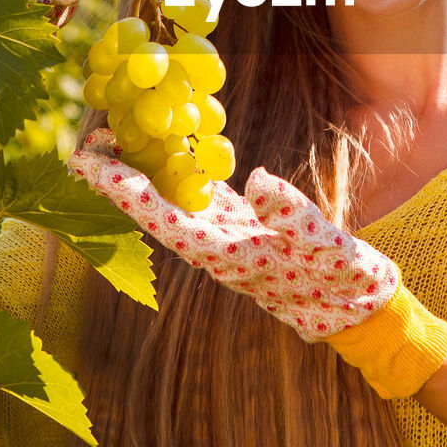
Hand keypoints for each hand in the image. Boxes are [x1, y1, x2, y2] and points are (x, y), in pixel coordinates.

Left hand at [68, 127, 398, 340]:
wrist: (361, 311)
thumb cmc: (349, 283)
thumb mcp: (332, 250)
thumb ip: (295, 216)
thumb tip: (257, 179)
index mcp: (229, 256)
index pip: (163, 219)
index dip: (122, 190)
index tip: (86, 161)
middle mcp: (216, 250)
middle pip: (154, 211)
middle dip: (117, 179)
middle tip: (85, 139)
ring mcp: (226, 240)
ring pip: (170, 203)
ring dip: (142, 173)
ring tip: (114, 135)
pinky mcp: (240, 229)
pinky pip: (197, 199)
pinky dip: (176, 173)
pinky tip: (166, 147)